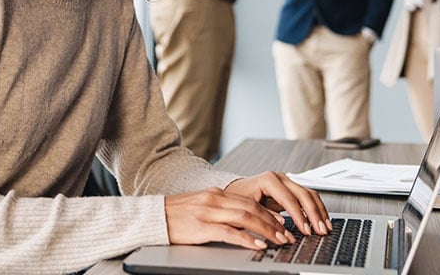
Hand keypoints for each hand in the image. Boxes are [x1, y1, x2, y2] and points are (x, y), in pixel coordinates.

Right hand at [164, 187, 295, 249]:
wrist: (153, 217)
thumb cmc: (175, 215)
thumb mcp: (200, 206)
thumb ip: (220, 209)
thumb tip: (241, 220)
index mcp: (215, 194)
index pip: (249, 201)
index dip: (268, 212)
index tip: (282, 222)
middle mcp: (214, 199)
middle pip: (252, 209)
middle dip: (272, 223)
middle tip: (286, 234)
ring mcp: (208, 212)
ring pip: (245, 218)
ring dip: (266, 230)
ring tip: (278, 240)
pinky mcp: (201, 227)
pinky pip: (229, 232)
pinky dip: (247, 238)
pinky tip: (257, 244)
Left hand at [225, 171, 330, 237]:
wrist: (235, 190)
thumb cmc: (238, 198)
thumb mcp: (247, 207)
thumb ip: (265, 215)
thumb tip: (282, 226)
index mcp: (269, 180)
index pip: (289, 198)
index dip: (299, 215)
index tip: (306, 230)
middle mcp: (280, 178)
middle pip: (304, 194)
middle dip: (314, 214)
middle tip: (320, 230)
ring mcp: (287, 182)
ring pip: (309, 194)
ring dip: (319, 211)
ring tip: (325, 227)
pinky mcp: (291, 189)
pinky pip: (308, 197)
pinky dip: (316, 209)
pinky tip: (321, 220)